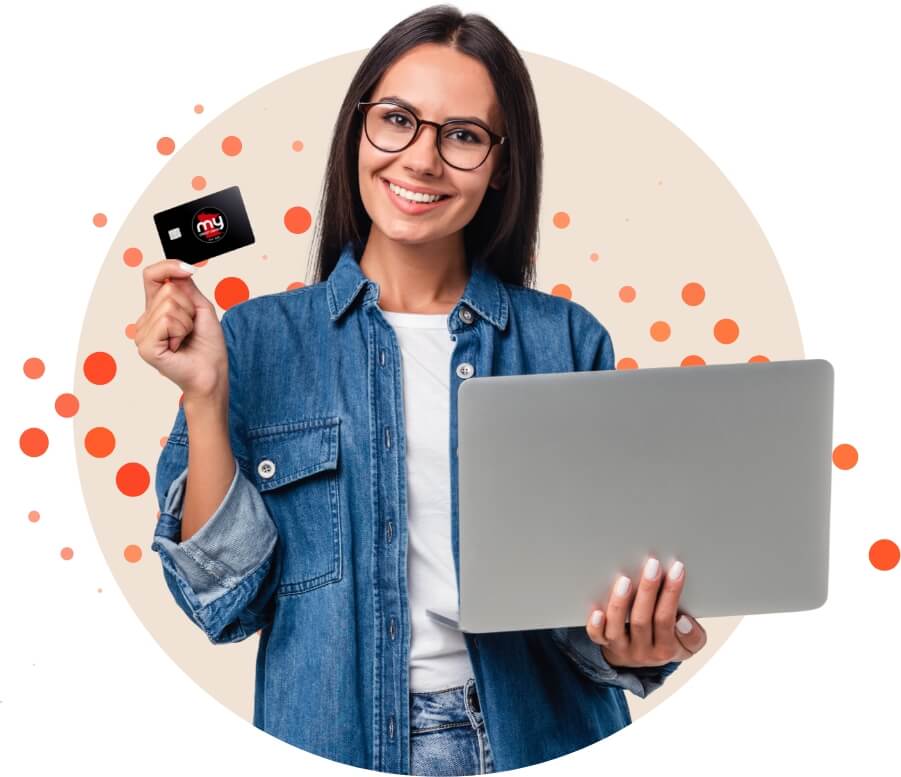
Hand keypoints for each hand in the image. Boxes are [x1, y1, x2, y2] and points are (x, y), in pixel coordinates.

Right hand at [134, 259, 228, 399]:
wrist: (212, 373)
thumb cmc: (208, 346)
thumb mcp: (201, 309)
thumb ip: (186, 288)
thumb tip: (177, 270)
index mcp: (157, 309)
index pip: (152, 276)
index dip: (168, 266)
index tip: (189, 269)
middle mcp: (146, 320)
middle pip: (167, 290)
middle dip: (189, 307)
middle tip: (191, 328)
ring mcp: (142, 334)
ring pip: (168, 304)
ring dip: (187, 322)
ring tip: (185, 338)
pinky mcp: (145, 346)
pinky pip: (166, 320)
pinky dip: (181, 331)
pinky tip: (178, 345)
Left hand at [584, 557, 706, 668]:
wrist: (645, 659)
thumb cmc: (668, 640)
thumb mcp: (688, 645)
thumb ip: (693, 635)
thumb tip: (683, 621)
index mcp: (666, 649)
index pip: (667, 620)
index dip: (672, 594)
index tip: (677, 569)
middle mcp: (642, 651)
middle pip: (643, 620)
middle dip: (649, 590)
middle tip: (653, 565)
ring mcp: (621, 647)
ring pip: (617, 627)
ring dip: (621, 603)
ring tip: (626, 580)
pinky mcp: (604, 644)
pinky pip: (597, 637)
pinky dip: (596, 625)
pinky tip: (597, 611)